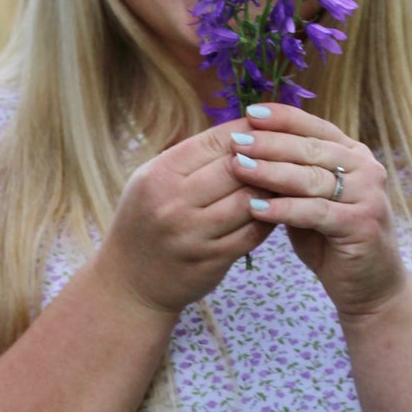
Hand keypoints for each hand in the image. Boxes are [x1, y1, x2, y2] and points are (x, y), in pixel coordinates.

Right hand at [99, 124, 272, 313]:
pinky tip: (274, 210)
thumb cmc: (144, 223)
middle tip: (282, 155)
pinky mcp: (211, 260)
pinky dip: (269, 218)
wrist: (129, 282)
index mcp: (159, 175)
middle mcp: (174, 203)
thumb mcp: (150, 181)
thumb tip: (240, 133)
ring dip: (271, 189)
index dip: (246, 132)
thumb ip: (189, 159)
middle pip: (236, 168)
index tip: (264, 129)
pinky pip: (253, 233)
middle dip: (264, 159)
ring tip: (282, 182)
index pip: (215, 141)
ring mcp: (193, 235)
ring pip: (250, 200)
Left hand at [226, 103, 405, 320]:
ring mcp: (368, 196)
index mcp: (354, 155)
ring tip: (238, 168)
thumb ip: (290, 179)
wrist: (369, 287)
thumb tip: (248, 152)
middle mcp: (366, 169)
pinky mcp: (362, 224)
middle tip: (236, 141)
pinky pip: (316, 211)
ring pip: (312, 178)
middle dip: (270, 143)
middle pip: (311, 149)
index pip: (316, 127)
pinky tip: (256, 208)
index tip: (249, 113)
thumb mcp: (310, 202)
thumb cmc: (333, 242)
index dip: (283, 118)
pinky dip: (285, 209)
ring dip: (271, 172)